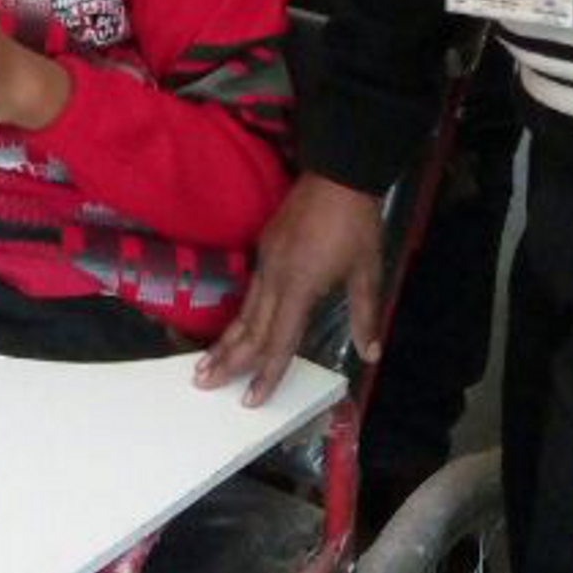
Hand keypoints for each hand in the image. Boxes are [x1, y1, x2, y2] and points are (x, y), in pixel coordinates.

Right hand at [197, 174, 382, 405]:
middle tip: (201, 384)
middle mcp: (275, 277)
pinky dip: (238, 315)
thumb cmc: (357, 224)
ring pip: (244, 309)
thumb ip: (364, 315)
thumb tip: (371, 354)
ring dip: (225, 340)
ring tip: (203, 364)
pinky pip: (250, 290)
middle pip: (250, 328)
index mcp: (299, 286)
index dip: (266, 372)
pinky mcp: (264, 247)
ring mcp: (266, 260)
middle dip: (227, 360)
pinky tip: (232, 328)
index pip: (279, 340)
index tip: (250, 399)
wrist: (339, 173)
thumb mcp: (368, 270)